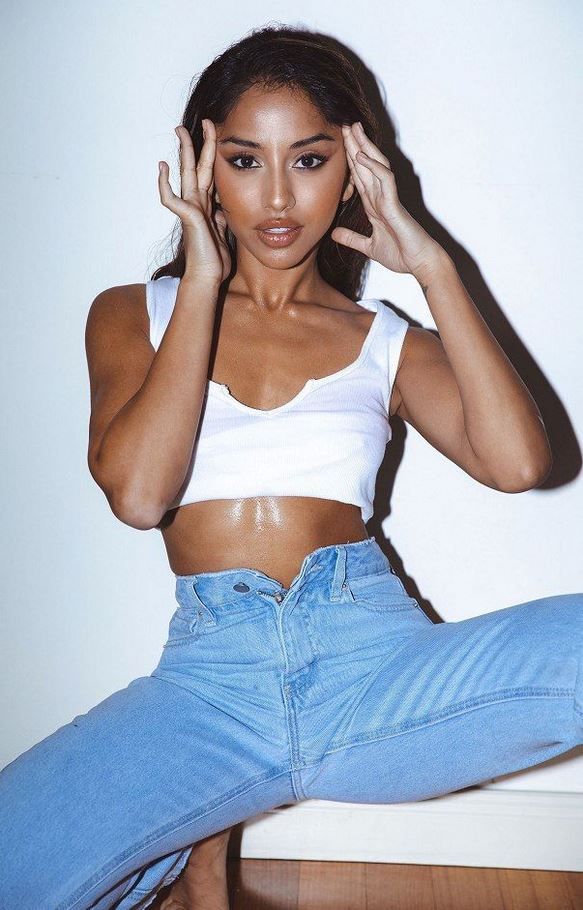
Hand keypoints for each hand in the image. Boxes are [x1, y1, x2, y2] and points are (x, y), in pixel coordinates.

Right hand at [158, 119, 231, 283]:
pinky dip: (164, 184)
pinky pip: (171, 198)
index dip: (212, 155)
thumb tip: (222, 212)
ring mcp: (190, 208)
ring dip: (183, 152)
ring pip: (186, 173)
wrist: (208, 277)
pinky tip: (162, 168)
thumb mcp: (223, 234)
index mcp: (207, 206)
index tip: (216, 136)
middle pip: (198, 166)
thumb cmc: (214, 261)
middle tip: (202, 122)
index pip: (210, 174)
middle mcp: (197, 203)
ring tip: (180, 131)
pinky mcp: (186, 217)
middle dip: (199, 143)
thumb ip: (220, 219)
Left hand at [331, 122, 445, 281]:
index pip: (360, 177)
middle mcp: (382, 197)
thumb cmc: (401, 255)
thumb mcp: (369, 247)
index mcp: (375, 206)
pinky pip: (384, 180)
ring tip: (353, 129)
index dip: (351, 161)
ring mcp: (389, 198)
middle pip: (366, 166)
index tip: (341, 144)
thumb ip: (352, 239)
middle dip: (356, 145)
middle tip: (345, 125)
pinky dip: (373, 166)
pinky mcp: (395, 204)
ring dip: (364, 147)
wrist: (420, 263)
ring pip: (376, 166)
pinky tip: (361, 155)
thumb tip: (334, 234)